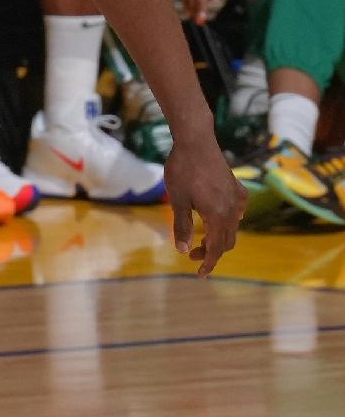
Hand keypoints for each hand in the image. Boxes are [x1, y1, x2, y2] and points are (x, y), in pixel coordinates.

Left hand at [164, 130, 243, 275]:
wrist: (195, 141)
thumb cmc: (182, 170)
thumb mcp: (178, 201)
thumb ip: (182, 227)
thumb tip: (183, 251)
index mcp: (218, 215)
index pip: (217, 248)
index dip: (209, 263)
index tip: (199, 274)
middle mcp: (233, 209)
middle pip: (227, 241)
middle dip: (212, 252)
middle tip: (192, 254)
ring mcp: (237, 197)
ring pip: (233, 227)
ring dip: (219, 237)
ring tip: (200, 239)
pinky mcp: (237, 187)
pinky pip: (237, 212)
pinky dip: (228, 222)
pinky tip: (216, 219)